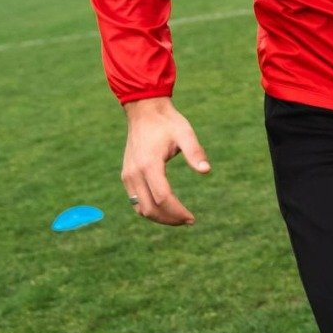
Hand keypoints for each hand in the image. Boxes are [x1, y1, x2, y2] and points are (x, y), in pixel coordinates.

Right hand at [120, 97, 210, 224]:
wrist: (144, 111)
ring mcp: (128, 175)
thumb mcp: (185, 133)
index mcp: (149, 164)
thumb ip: (195, 152)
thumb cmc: (167, 122)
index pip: (163, 198)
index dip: (178, 212)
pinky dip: (149, 209)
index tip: (192, 218)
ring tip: (179, 218)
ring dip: (159, 217)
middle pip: (150, 208)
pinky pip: (135, 201)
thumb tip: (206, 170)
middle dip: (170, 219)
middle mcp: (134, 173)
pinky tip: (166, 209)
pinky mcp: (126, 175)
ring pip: (140, 208)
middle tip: (188, 220)